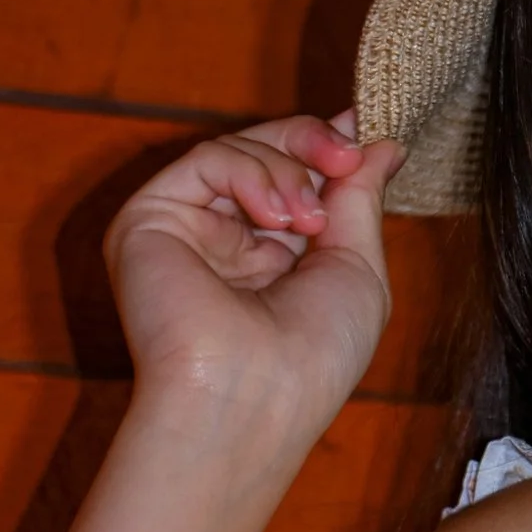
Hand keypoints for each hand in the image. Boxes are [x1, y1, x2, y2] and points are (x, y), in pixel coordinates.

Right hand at [102, 111, 405, 458]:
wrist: (254, 399)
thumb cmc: (313, 356)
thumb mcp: (358, 269)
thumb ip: (360, 201)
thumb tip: (382, 143)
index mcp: (275, 257)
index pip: (295, 179)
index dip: (326, 148)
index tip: (362, 132)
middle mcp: (227, 241)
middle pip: (265, 154)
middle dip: (312, 146)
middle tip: (345, 153)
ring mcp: (187, 229)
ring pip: (237, 151)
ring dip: (287, 170)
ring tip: (308, 222)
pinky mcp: (149, 218)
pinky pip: (205, 160)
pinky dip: (250, 174)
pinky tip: (276, 219)